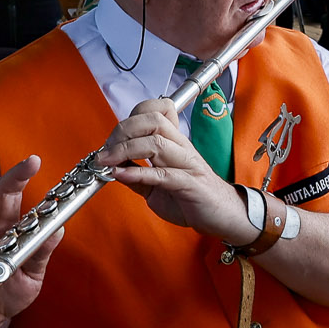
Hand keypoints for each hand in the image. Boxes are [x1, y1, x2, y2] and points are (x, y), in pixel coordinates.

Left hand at [97, 97, 254, 238]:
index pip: (156, 111)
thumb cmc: (192, 199)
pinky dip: (137, 173)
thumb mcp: (157, 185)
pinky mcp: (190, 185)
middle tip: (106, 151)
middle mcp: (182, 148)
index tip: (113, 138)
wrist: (223, 216)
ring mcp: (188, 165)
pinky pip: (162, 174)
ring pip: (156, 143)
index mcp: (176, 143)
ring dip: (125, 150)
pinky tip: (121, 175)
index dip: (131, 118)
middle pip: (153, 121)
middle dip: (123, 131)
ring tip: (107, 162)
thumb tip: (111, 166)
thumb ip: (137, 174)